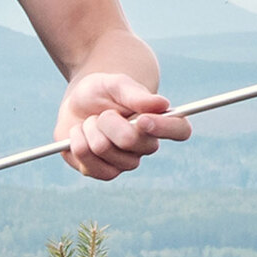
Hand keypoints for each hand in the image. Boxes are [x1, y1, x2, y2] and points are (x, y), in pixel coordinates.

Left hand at [54, 72, 191, 181]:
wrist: (76, 104)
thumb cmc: (102, 92)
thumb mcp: (115, 84)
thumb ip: (136, 94)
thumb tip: (162, 104)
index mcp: (158, 122)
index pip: (180, 130)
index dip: (165, 128)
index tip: (142, 119)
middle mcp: (146, 147)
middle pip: (129, 141)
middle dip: (107, 120)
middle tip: (103, 113)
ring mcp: (124, 164)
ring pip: (102, 149)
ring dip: (89, 129)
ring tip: (91, 122)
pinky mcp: (102, 173)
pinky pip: (86, 162)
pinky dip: (76, 142)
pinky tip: (81, 135)